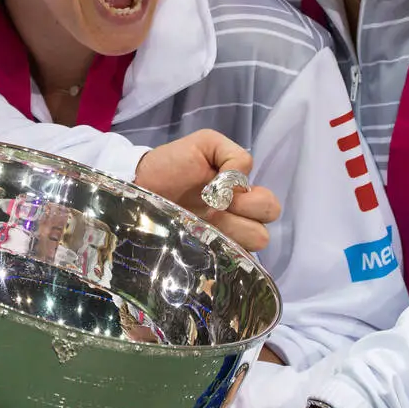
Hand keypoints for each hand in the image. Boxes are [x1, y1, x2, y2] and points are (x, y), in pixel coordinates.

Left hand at [134, 130, 281, 252]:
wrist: (140, 182)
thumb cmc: (173, 162)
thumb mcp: (206, 143)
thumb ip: (232, 155)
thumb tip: (239, 185)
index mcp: (239, 193)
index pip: (268, 206)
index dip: (249, 200)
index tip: (218, 190)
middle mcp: (235, 218)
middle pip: (263, 232)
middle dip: (243, 216)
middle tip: (214, 207)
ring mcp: (221, 238)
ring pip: (250, 246)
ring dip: (230, 232)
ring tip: (204, 221)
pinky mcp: (205, 254)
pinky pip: (228, 263)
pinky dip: (218, 251)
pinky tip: (197, 236)